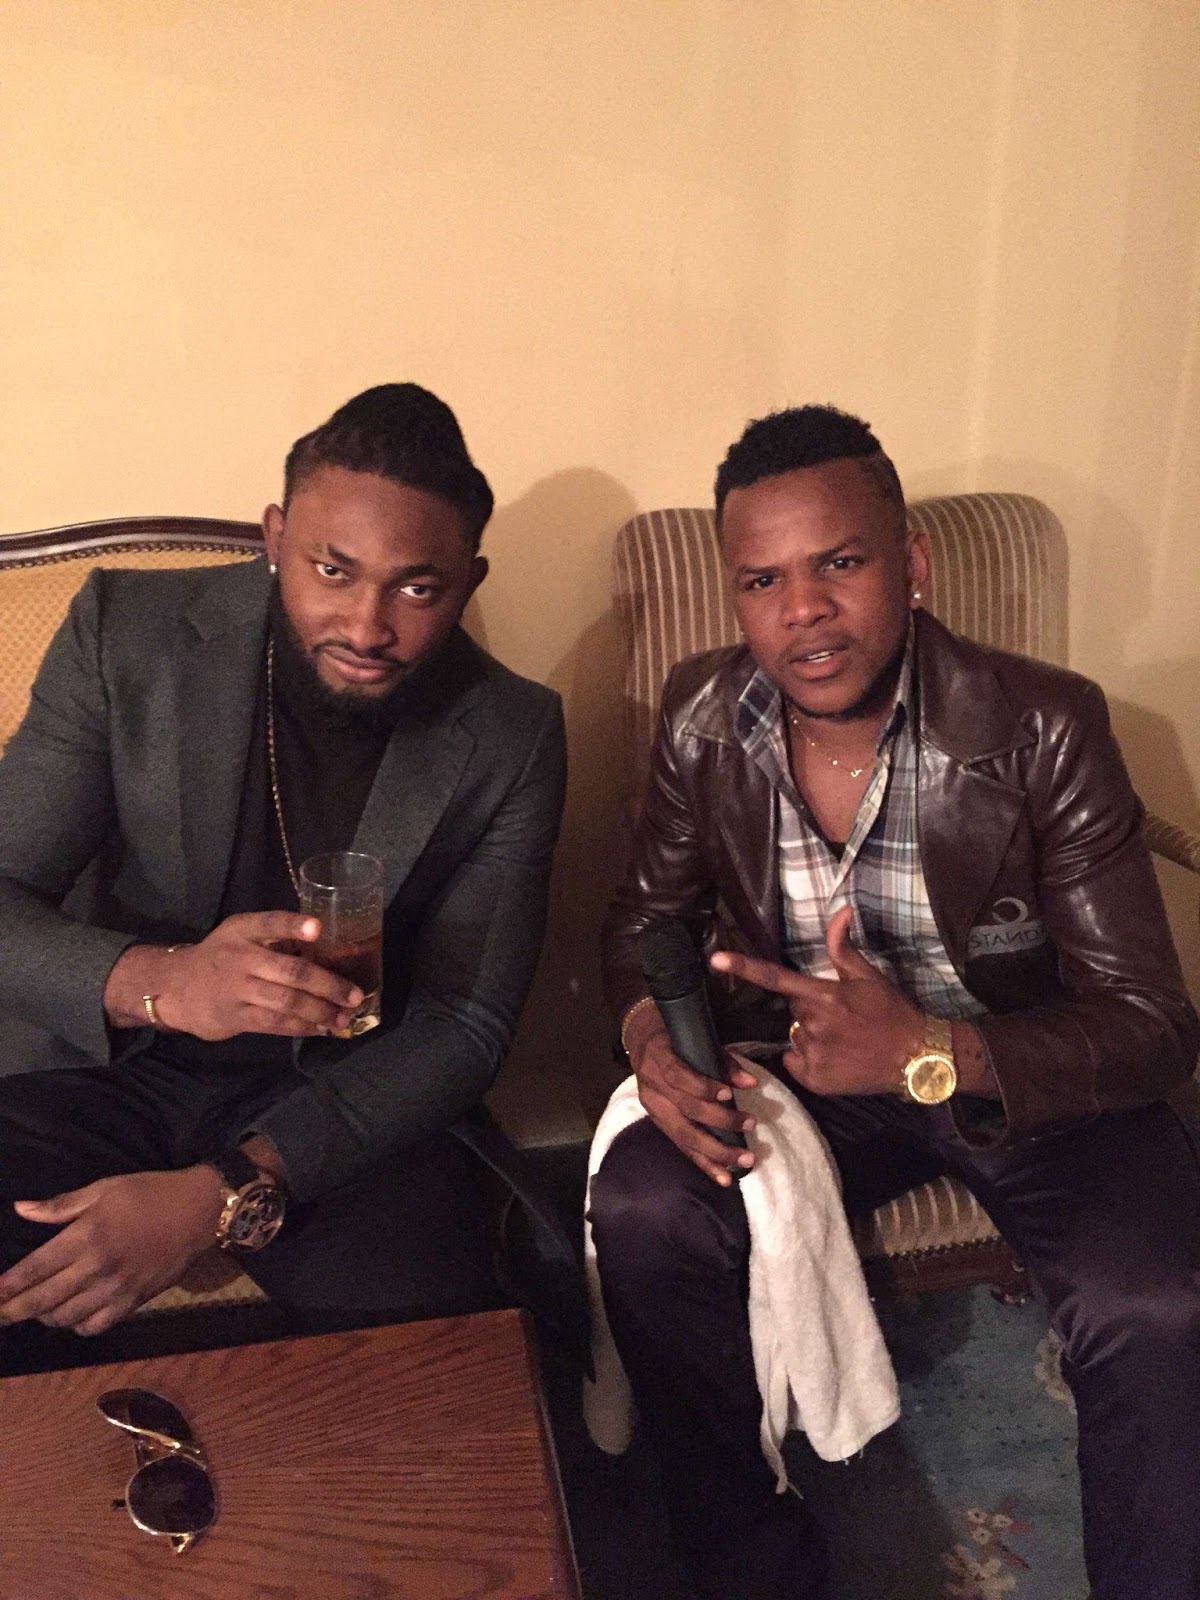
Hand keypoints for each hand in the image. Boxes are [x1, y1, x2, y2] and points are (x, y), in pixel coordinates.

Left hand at [0, 1168, 226, 1335]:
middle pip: (44, 1299)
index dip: (8, 1286)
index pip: (35, 1268)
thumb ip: (60, 1205)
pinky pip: (96, 1326)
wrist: (198, 1211)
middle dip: (13, 1311)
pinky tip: (71, 1316)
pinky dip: (77, 1326)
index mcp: (86, 1235)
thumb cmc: (149, 1193)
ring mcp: (116, 1289)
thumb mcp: (104, 1188)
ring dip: (44, 1317)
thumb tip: (20, 1209)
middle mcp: (97, 1267)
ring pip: (66, 1317)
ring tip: (35, 1311)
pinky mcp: (133, 1302)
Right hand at [106, 912, 362, 1039]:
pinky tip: (321, 1028)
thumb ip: (274, 936)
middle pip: (290, 971)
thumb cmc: (221, 957)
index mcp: (243, 931)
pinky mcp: (235, 1017)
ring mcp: (237, 990)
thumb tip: (327, 944)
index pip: (269, 922)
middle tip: (355, 995)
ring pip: (285, 1002)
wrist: (175, 986)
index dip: (293, 925)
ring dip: (320, 1012)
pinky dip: (301, 1027)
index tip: (318, 928)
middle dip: (327, 984)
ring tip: (344, 1018)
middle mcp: (240, 957)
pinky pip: (274, 1023)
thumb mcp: (239, 934)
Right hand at [625, 1004, 757, 1186]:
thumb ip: (722, 1062)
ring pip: (683, 1135)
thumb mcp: (695, 1041)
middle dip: (720, 1121)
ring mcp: (653, 1109)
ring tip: (743, 1160)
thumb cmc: (675, 1040)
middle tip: (750, 1124)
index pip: (679, 1077)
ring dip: (716, 1151)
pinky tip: (724, 1177)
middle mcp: (652, 1088)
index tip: (730, 1094)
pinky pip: (682, 1147)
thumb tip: (750, 1082)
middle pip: (684, 1110)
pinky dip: (704, 1164)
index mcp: (658, 1060)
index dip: (703, 1087)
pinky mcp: (659, 1124)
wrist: (642, 1046)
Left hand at [709, 906, 923, 1096]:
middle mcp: (814, 1025)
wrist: (918, 1059)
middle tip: (842, 1016)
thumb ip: (843, 947)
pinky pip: (796, 1062)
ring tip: (844, 1040)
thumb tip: (841, 909)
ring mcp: (813, 1054)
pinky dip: (809, 1060)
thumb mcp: (869, 976)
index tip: (716, 959)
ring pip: (796, 1035)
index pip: (776, 979)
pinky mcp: (814, 1080)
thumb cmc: (893, 1013)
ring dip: (812, 1035)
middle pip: (793, 1009)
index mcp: (825, 996)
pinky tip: (837, 1059)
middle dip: (810, 1009)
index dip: (744, 967)